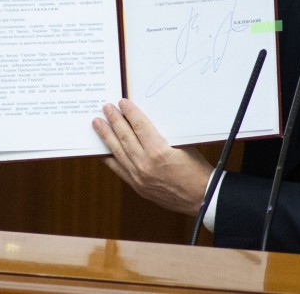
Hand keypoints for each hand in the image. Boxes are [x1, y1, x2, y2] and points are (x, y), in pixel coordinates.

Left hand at [93, 98, 212, 214]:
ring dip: (106, 136)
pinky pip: (118, 169)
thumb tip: (146, 123)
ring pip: (118, 152)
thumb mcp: (183, 146)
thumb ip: (163, 135)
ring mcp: (139, 177)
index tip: (122, 102)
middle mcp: (145, 164)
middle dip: (114, 120)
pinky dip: (110, 157)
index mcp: (159, 151)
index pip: (139, 126)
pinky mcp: (137, 186)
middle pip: (125, 136)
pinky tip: (102, 149)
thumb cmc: (196, 170)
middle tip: (106, 108)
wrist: (201, 197)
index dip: (130, 112)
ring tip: (97, 123)